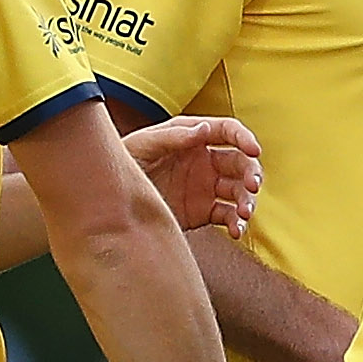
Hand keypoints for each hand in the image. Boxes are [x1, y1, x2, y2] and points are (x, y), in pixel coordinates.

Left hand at [124, 113, 263, 238]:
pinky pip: (228, 216)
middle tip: (253, 186)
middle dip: (251, 173)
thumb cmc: (121, 164)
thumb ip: (173, 136)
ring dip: (247, 201)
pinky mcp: (204, 212)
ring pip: (239, 191)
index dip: (244, 137)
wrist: (108, 204)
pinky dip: (236, 224)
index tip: (254, 150)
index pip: (227, 131)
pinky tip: (235, 231)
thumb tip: (204, 129)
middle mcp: (204, 161)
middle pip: (240, 163)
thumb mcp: (142, 145)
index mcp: (192, 138)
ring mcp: (206, 188)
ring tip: (243, 213)